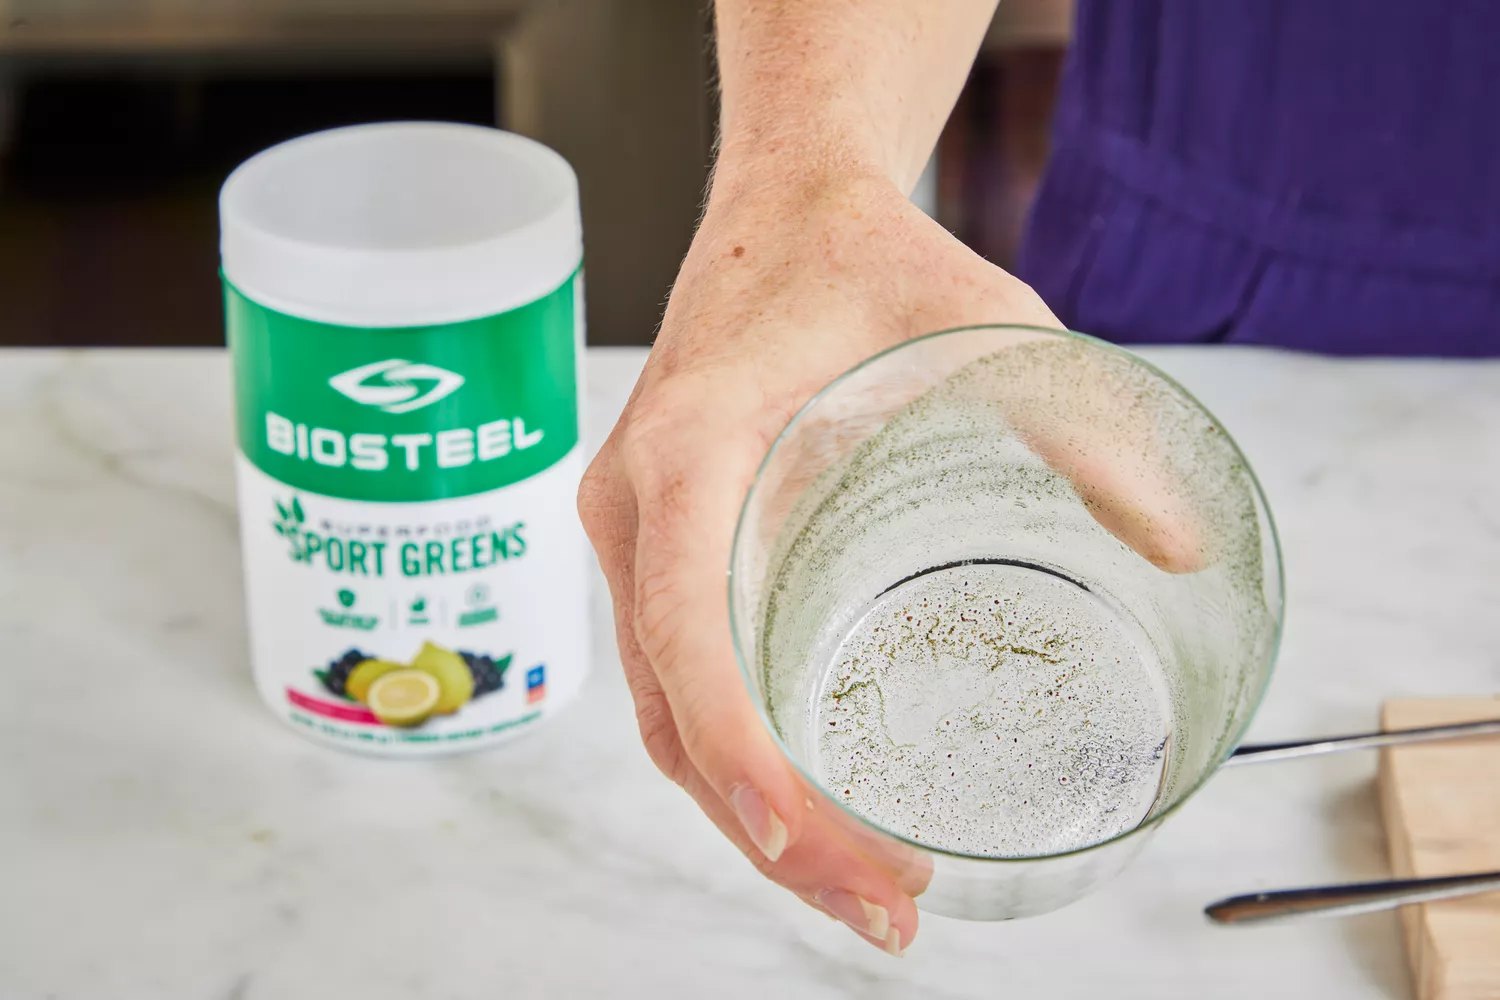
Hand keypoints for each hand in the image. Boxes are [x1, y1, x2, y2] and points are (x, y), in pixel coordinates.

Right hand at [579, 164, 1061, 953]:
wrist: (786, 212)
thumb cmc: (868, 261)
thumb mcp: (985, 323)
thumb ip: (1082, 426)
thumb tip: (1179, 548)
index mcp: (688, 449)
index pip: (685, 622)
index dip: (734, 741)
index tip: (806, 837)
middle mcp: (638, 508)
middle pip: (672, 706)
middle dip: (770, 827)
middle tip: (888, 908)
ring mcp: (638, 536)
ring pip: (665, 713)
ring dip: (750, 817)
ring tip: (864, 896)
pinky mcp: (663, 551)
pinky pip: (677, 678)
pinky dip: (734, 760)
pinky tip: (809, 812)